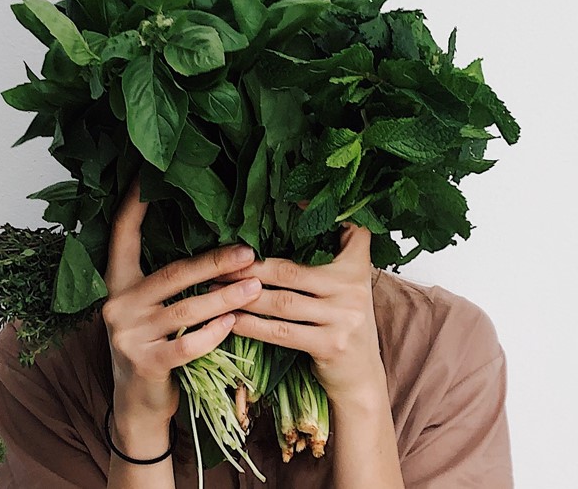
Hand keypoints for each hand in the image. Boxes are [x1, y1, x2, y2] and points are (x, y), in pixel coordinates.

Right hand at [101, 177, 263, 453]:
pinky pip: (188, 344)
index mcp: (117, 284)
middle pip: (172, 273)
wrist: (137, 406)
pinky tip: (234, 323)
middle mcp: (117, 305)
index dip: (133, 206)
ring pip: (186, 310)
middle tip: (249, 252)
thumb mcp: (151, 310)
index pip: (121, 236)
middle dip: (214, 262)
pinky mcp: (145, 363)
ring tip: (256, 288)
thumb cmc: (155, 347)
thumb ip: (168, 282)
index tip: (147, 177)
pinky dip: (214, 333)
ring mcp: (128, 335)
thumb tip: (218, 247)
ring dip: (226, 298)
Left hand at [221, 221, 384, 404]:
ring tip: (215, 290)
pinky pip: (282, 332)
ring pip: (282, 302)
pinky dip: (253, 325)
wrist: (362, 376)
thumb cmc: (343, 323)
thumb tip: (291, 217)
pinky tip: (232, 319)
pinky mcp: (330, 344)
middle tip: (218, 263)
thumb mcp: (348, 286)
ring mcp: (344, 317)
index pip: (346, 231)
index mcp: (357, 267)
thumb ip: (330, 257)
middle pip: (291, 271)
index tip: (285, 200)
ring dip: (244, 296)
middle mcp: (353, 288)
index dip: (315, 215)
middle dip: (250, 267)